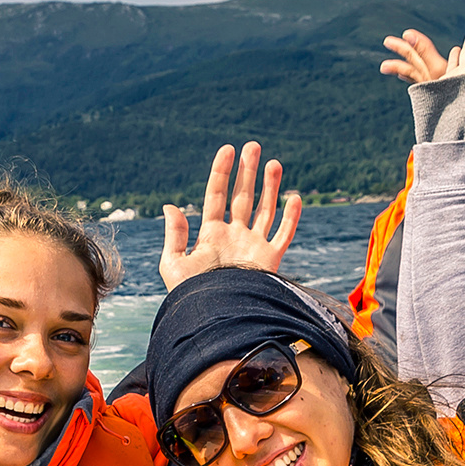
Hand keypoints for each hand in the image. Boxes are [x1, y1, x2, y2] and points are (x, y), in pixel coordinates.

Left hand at [162, 142, 300, 288]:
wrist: (218, 318)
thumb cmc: (192, 296)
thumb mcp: (174, 264)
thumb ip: (175, 235)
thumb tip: (170, 206)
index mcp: (211, 235)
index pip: (216, 196)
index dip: (221, 172)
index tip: (227, 150)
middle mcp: (234, 237)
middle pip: (242, 197)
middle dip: (247, 172)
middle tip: (253, 147)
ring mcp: (253, 247)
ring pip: (264, 210)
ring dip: (269, 187)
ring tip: (272, 163)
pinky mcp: (270, 261)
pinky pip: (283, 234)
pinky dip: (291, 217)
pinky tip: (294, 196)